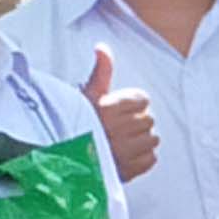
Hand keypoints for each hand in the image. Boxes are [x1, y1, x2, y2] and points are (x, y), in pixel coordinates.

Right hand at [85, 48, 159, 182]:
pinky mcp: (129, 170)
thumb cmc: (78, 124)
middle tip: (117, 127)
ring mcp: (124, 151)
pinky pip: (151, 159)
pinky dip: (141, 158)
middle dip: (136, 121)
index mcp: (108, 108)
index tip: (118, 110)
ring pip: (153, 139)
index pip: (143, 99)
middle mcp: (117, 129)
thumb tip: (102, 47)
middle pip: (149, 119)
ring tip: (121, 142)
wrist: (66, 160)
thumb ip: (102, 71)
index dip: (132, 103)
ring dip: (140, 141)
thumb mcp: (88, 95)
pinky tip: (125, 156)